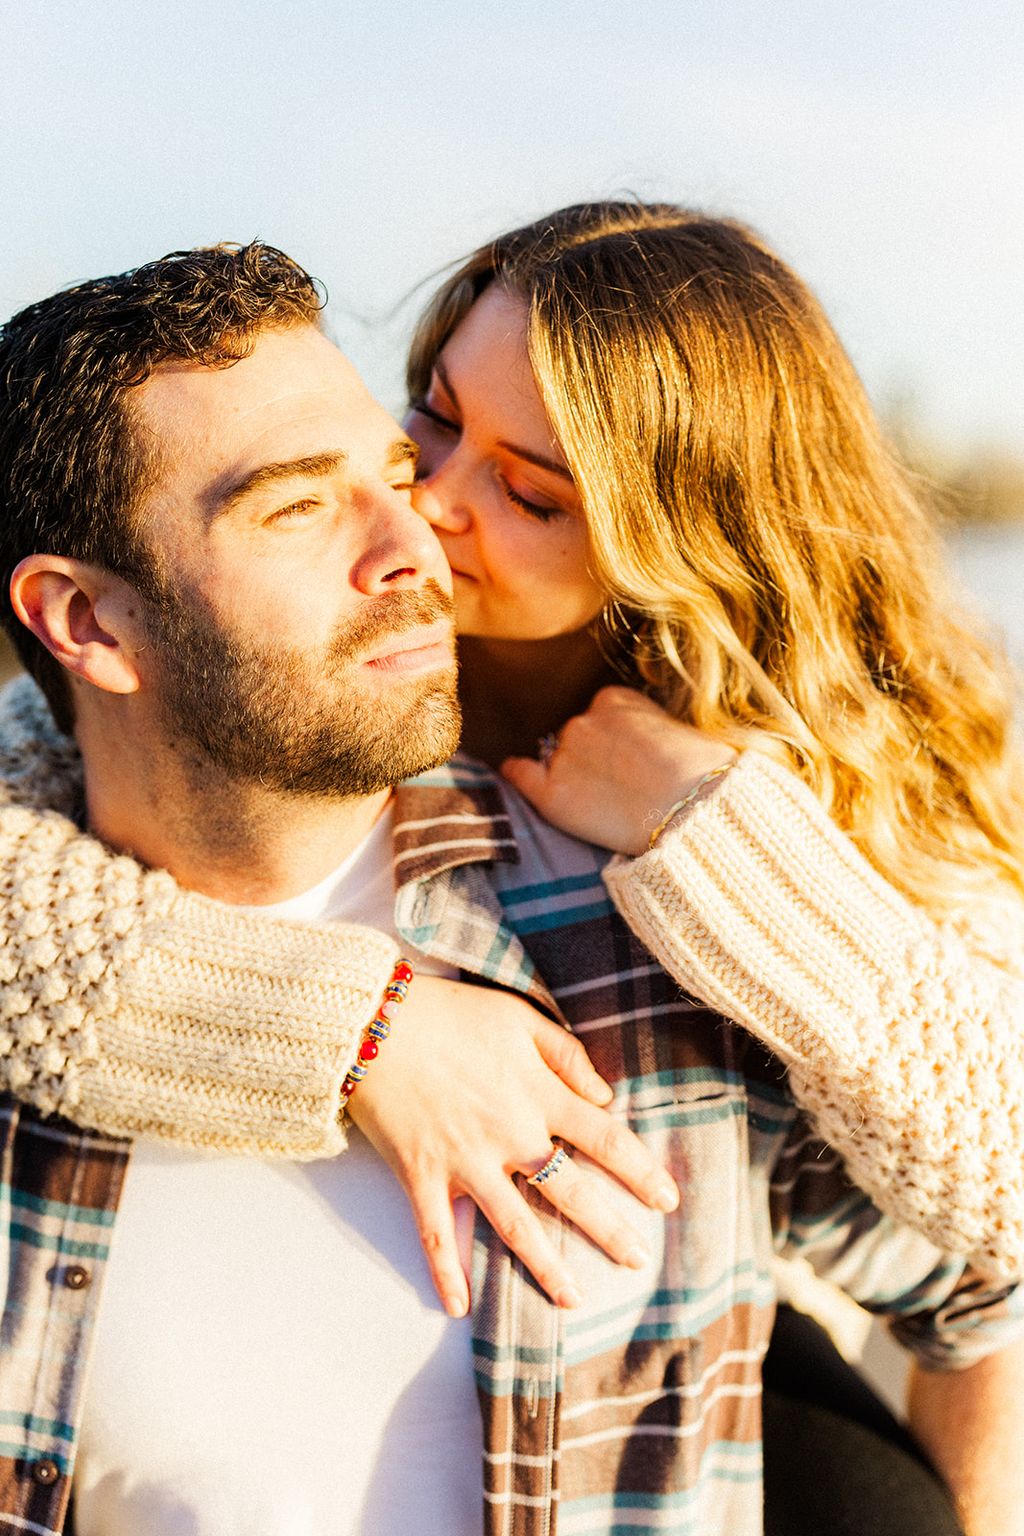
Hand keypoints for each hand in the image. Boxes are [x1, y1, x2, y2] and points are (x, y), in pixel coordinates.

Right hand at [348, 974, 678, 1317]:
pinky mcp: (421, 1175)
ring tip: (574, 1299)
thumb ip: (566, 1055)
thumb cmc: (450, 1014)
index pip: (605, 1139)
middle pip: (570, 1191)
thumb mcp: (518, 1016)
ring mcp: (465, 1161)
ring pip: (514, 1224)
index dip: (640, 1171)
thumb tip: (605, 1095)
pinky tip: (459, 1307)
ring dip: (546, 1265)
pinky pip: (436, 1233)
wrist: (374, 1021)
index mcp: (538, 1094)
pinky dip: (445, 1272)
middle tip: (638, 1260)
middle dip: (608, 1229)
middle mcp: (509, 1135)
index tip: (667, 1200)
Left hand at [501, 685, 736, 853]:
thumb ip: (645, 725)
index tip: (629, 761)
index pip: (599, 718)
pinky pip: (520, 775)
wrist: (697, 810)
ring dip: (572, 776)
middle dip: (592, 759)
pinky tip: (515, 773)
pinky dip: (516, 774)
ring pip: (557, 761)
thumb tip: (638, 740)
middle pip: (576, 739)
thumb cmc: (702, 774)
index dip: (613, 742)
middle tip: (621, 788)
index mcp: (613, 698)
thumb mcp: (677, 728)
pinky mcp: (553, 794)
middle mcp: (583, 720)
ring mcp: (564, 756)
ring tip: (607, 802)